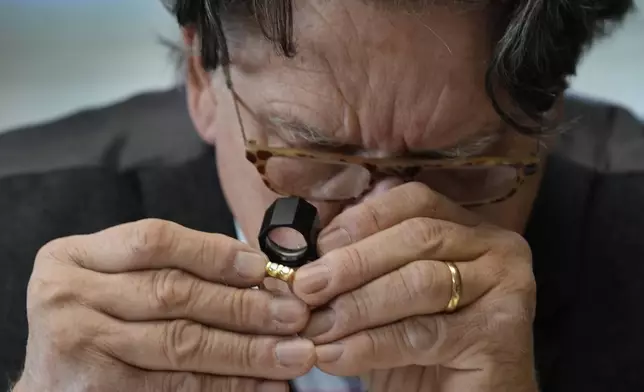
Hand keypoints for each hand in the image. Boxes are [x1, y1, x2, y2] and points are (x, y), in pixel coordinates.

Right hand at [17, 219, 313, 391]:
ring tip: (294, 353)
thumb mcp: (119, 280)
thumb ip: (176, 267)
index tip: (262, 267)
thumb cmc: (99, 321)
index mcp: (76, 258)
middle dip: (243, 306)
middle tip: (294, 314)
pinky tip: (265, 384)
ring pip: (182, 344)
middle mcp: (70, 298)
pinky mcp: (99, 391)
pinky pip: (178, 386)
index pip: (155, 241)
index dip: (214, 253)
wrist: (53, 384)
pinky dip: (229, 386)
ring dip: (247, 351)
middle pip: (173, 294)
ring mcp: (80, 347)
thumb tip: (259, 271)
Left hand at [292, 183, 536, 391]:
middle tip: (305, 286)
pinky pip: (424, 333)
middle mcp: (496, 248)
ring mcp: (507, 287)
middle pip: (417, 236)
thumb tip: (308, 253)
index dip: (364, 219)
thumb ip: (360, 271)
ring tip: (316, 325)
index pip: (414, 201)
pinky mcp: (501, 334)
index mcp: (468, 228)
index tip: (318, 246)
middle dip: (353, 261)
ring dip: (357, 303)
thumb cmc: (421, 352)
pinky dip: (372, 344)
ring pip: (420, 281)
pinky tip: (336, 356)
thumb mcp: (385, 301)